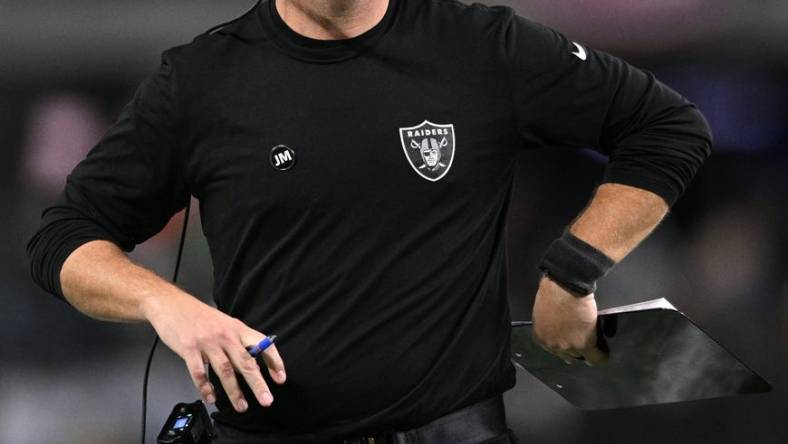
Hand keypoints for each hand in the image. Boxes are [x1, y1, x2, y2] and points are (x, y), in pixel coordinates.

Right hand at [143, 291, 285, 411]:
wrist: (171, 304)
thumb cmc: (199, 315)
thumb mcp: (225, 323)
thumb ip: (238, 340)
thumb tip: (253, 361)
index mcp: (238, 328)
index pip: (263, 344)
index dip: (274, 361)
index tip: (280, 378)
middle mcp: (226, 335)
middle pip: (246, 362)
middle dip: (258, 383)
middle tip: (266, 400)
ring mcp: (207, 343)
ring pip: (225, 371)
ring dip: (234, 391)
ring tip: (241, 406)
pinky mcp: (189, 349)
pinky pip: (199, 373)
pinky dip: (206, 388)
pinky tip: (211, 398)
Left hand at [531, 275, 608, 365]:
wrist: (564, 286)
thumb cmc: (552, 291)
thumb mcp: (543, 312)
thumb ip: (549, 325)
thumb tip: (557, 327)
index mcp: (540, 337)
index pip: (553, 350)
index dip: (563, 345)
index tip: (570, 342)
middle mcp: (551, 345)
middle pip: (566, 355)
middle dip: (573, 349)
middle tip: (581, 342)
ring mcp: (567, 347)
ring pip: (580, 356)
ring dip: (586, 351)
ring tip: (593, 347)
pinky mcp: (584, 344)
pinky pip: (595, 357)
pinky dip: (601, 356)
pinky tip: (604, 355)